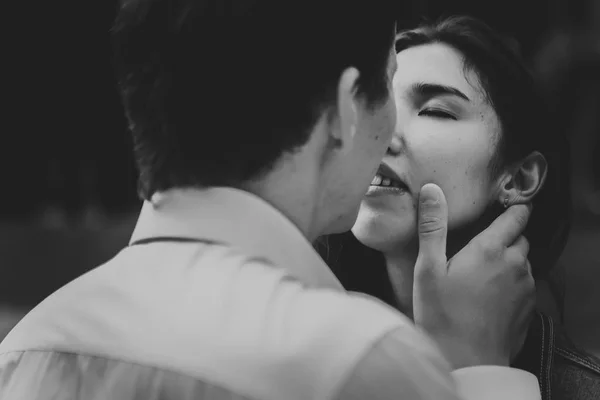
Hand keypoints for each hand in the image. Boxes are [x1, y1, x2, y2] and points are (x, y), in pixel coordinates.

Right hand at [413, 183, 534, 368]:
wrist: (467, 362)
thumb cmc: (442, 314)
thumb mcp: (428, 268)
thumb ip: (433, 227)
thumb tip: (432, 190)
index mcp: (490, 250)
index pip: (516, 217)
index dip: (513, 209)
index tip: (504, 207)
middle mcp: (516, 264)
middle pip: (520, 239)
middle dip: (506, 237)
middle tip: (480, 247)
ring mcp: (526, 288)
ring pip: (524, 263)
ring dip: (509, 262)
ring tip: (482, 274)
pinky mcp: (529, 310)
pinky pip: (525, 286)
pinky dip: (512, 284)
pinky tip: (490, 297)